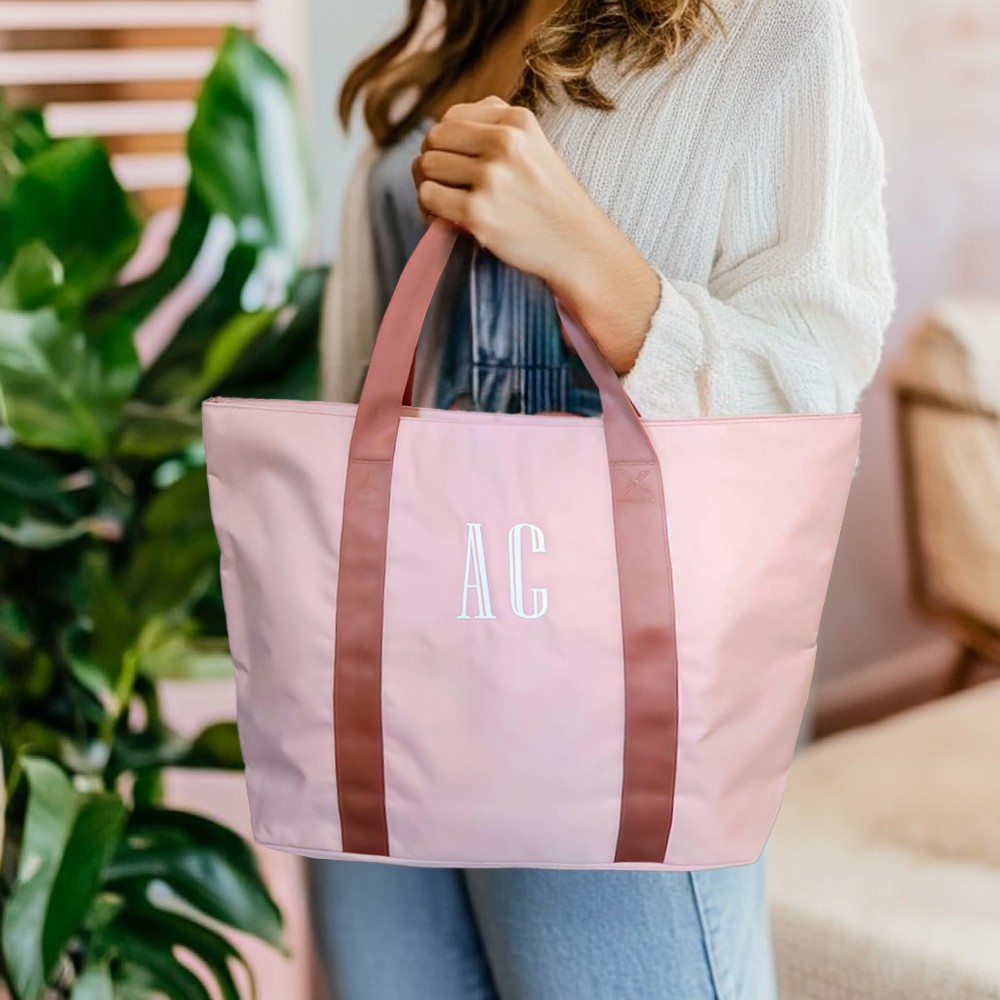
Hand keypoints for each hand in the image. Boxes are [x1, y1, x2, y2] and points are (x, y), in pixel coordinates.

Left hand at [413, 96, 660, 373]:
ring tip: (447, 206)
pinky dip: (430, 210)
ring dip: (429, 188)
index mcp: (517, 120)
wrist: (578, 246)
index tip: (456, 167)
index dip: (445, 144)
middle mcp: (505, 142)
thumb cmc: (551, 201)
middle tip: (446, 188)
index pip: (452, 117)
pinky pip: (428, 197)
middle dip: (432, 164)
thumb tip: (443, 126)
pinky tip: (446, 221)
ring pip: (426, 167)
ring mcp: (491, 178)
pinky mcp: (478, 212)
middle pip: (434, 139)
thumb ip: (496, 126)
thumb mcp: (535, 146)